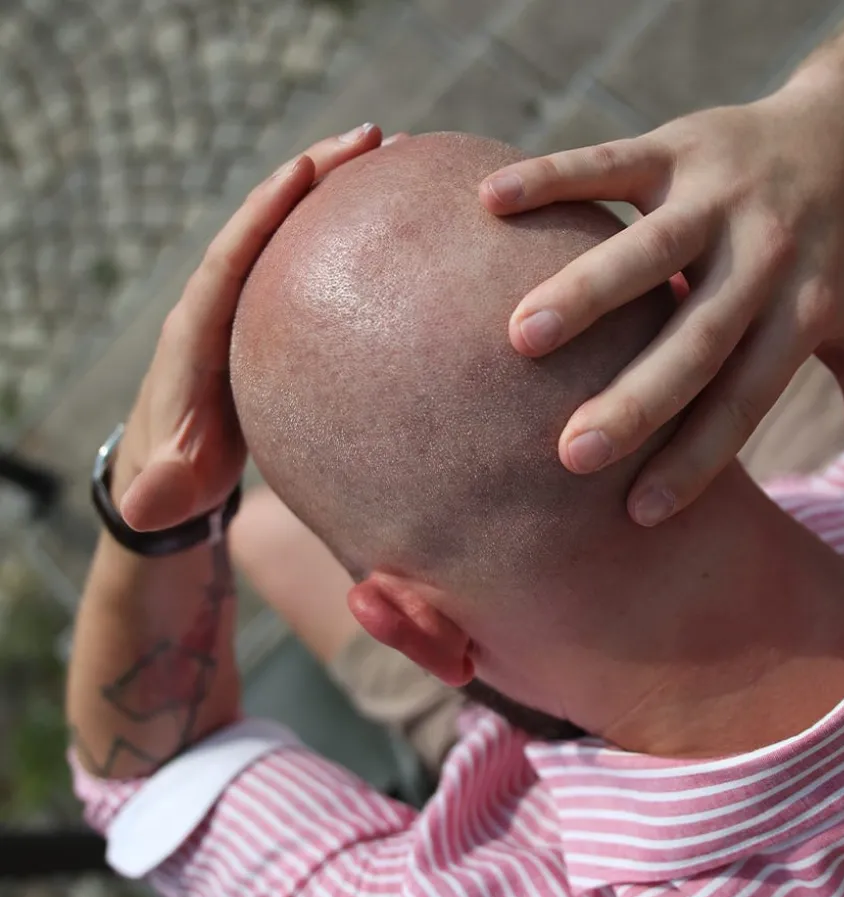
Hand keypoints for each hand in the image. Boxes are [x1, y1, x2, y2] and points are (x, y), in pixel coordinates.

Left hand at [116, 124, 383, 530]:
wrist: (176, 468)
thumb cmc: (178, 475)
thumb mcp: (170, 487)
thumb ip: (161, 492)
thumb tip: (146, 505)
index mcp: (196, 332)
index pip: (228, 257)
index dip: (263, 212)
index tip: (305, 168)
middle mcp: (218, 303)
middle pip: (263, 221)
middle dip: (312, 174)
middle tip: (370, 138)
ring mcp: (246, 303)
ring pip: (289, 230)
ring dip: (334, 187)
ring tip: (389, 154)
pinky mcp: (270, 313)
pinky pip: (306, 257)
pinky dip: (339, 227)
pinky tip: (385, 217)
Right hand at [480, 82, 843, 524]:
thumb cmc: (842, 254)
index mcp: (801, 313)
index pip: (745, 400)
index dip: (698, 459)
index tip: (639, 514)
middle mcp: (763, 256)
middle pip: (698, 337)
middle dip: (638, 397)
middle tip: (573, 454)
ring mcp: (718, 194)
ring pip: (649, 246)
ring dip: (586, 289)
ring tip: (522, 338)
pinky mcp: (679, 143)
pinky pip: (608, 159)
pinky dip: (550, 176)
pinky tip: (491, 202)